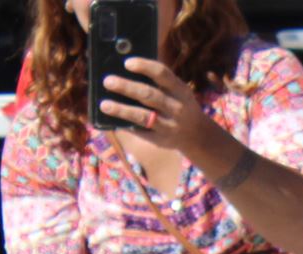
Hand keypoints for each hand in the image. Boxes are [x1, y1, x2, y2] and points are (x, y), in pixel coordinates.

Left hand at [102, 57, 218, 156]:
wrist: (198, 136)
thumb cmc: (180, 104)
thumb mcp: (178, 91)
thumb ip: (160, 80)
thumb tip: (127, 66)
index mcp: (181, 91)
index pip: (163, 75)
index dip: (144, 67)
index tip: (127, 63)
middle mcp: (177, 108)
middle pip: (149, 95)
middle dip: (127, 87)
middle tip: (108, 81)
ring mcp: (170, 126)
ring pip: (143, 116)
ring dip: (122, 110)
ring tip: (104, 105)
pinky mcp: (162, 141)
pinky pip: (141, 132)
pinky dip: (126, 125)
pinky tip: (112, 120)